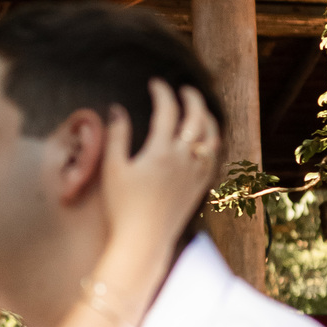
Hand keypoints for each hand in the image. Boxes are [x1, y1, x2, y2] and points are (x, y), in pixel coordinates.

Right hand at [101, 80, 221, 268]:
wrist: (143, 242)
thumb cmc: (123, 207)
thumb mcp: (112, 169)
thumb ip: (117, 136)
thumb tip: (117, 110)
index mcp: (161, 152)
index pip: (167, 111)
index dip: (162, 92)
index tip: (155, 84)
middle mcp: (184, 160)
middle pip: (197, 118)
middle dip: (192, 98)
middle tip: (182, 89)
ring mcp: (195, 174)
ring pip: (212, 137)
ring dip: (207, 118)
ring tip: (198, 110)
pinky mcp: (200, 188)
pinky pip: (214, 157)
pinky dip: (212, 141)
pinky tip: (205, 140)